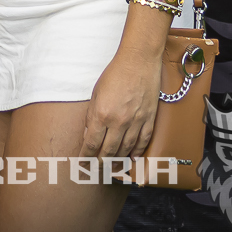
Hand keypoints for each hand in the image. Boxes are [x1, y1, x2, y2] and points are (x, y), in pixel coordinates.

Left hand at [80, 44, 161, 159]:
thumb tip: (89, 134)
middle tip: (96, 169)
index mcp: (102, 114)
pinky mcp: (149, 120)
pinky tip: (131, 158)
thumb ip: (92, 115)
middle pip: (109, 151)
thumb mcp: (96, 93)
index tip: (82, 161)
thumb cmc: (115, 74)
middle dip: (100, 162)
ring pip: (126, 149)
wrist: (138, 62)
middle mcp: (119, 121)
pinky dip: (137, 152)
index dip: (86, 155)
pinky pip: (143, 142)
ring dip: (118, 160)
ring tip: (111, 166)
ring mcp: (136, 122)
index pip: (91, 143)